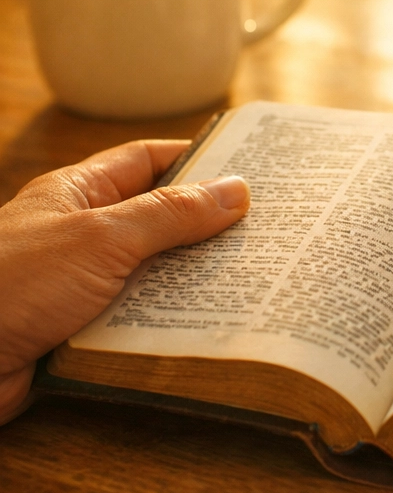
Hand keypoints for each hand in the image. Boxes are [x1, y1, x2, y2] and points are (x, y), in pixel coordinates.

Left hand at [0, 141, 248, 424]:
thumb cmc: (12, 283)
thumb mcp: (102, 238)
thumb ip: (170, 215)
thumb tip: (236, 190)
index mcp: (80, 194)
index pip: (148, 162)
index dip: (198, 159)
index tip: (250, 166)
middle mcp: (83, 235)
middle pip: (159, 221)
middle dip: (208, 227)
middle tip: (267, 230)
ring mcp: (83, 285)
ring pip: (155, 275)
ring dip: (195, 281)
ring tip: (253, 279)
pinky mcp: (84, 333)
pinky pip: (140, 321)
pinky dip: (172, 323)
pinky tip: (211, 326)